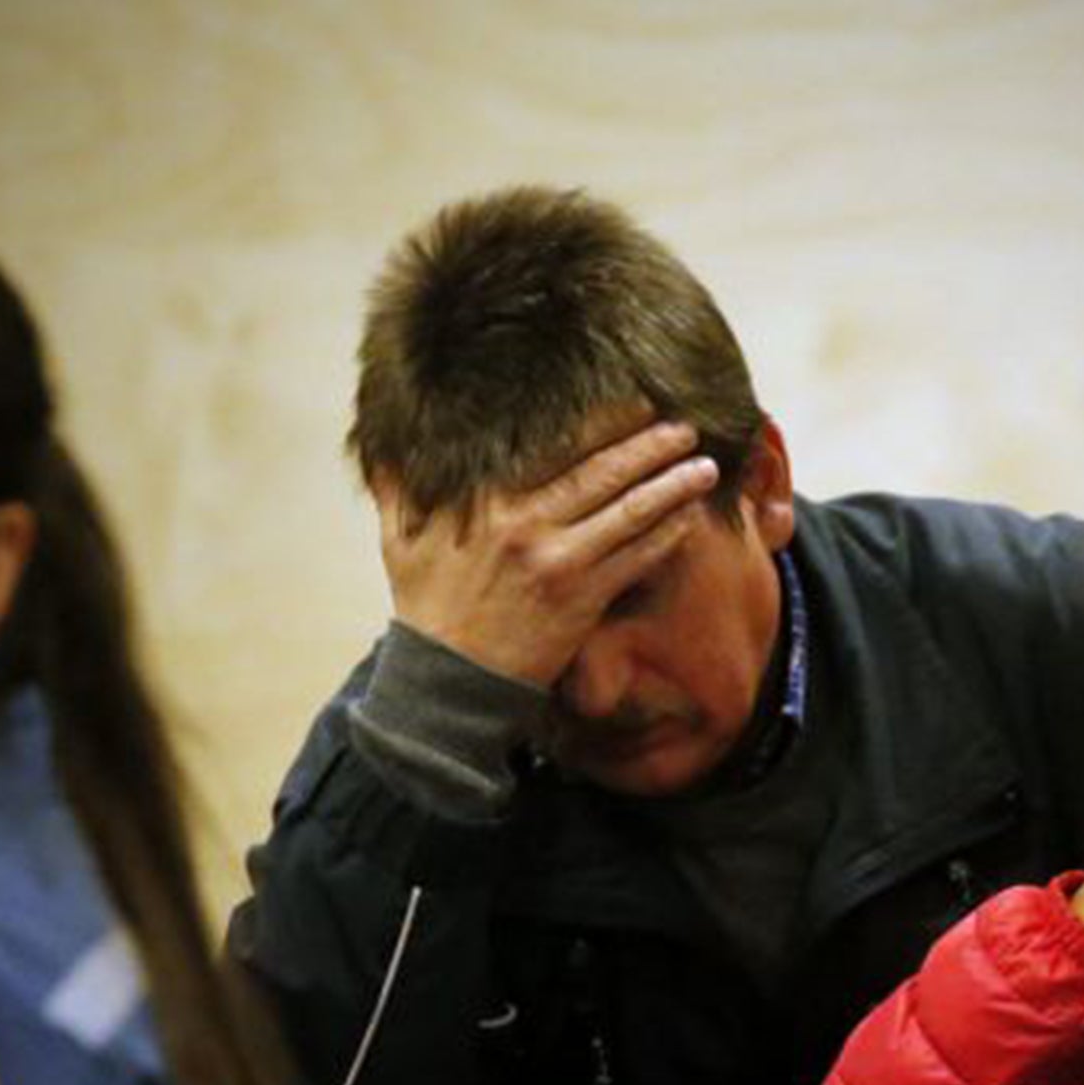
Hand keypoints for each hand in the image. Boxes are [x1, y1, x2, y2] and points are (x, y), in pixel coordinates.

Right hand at [376, 416, 718, 687]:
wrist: (445, 683)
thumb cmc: (425, 606)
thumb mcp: (398, 539)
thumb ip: (396, 484)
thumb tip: (380, 441)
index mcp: (486, 499)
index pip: (556, 446)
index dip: (603, 421)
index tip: (636, 402)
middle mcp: (527, 524)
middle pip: (604, 472)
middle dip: (650, 446)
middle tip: (685, 426)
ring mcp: (560, 562)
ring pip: (630, 512)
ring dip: (672, 486)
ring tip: (704, 466)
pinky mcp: (582, 600)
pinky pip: (635, 560)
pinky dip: (666, 537)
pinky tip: (689, 519)